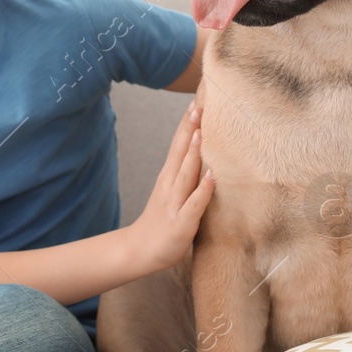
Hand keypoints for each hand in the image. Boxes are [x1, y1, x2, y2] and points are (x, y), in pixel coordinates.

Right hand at [128, 100, 214, 272]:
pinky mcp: (181, 223)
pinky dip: (203, 190)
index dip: (187, 124)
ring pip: (186, 174)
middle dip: (190, 129)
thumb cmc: (162, 221)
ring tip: (202, 132)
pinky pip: (194, 204)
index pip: (179, 145)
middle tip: (198, 105)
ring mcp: (175, 203)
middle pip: (180, 152)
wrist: (139, 250)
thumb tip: (207, 157)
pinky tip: (212, 177)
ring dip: (194, 153)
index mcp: (170, 177)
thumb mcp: (174, 193)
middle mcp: (170, 185)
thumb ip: (187, 176)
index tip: (196, 101)